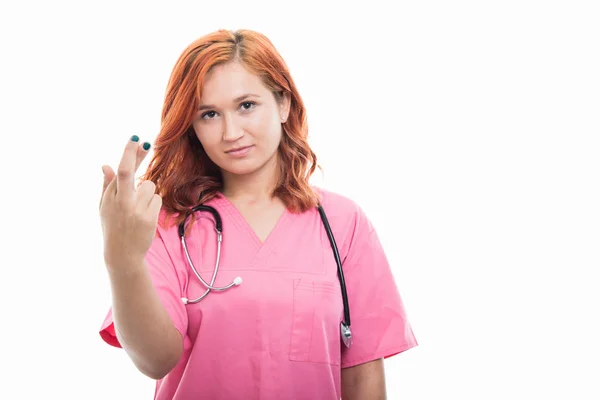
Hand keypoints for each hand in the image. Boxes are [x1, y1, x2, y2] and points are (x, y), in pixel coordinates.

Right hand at [99, 136, 160, 269]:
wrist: (122, 254)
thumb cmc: (113, 227)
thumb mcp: (105, 207)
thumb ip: (107, 186)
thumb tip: (106, 165)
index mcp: (110, 196)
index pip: (119, 170)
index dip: (128, 154)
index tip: (136, 139)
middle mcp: (121, 202)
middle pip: (127, 173)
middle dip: (133, 155)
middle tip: (143, 142)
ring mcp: (134, 210)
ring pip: (149, 186)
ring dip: (148, 193)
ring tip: (139, 209)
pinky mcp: (148, 218)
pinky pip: (157, 199)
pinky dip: (153, 204)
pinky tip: (145, 216)